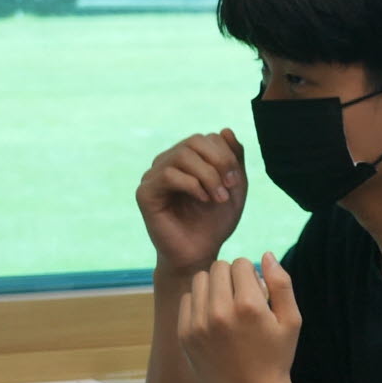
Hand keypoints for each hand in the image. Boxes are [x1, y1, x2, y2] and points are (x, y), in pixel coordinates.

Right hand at [138, 129, 247, 270]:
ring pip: (182, 155)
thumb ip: (234, 159)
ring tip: (218, 198)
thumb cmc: (215, 222)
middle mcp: (168, 163)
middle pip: (194, 141)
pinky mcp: (145, 193)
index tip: (236, 181)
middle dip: (219, 162)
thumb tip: (225, 130)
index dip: (226, 154)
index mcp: (188, 160)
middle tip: (230, 186)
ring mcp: (154, 176)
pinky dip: (192, 185)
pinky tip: (203, 200)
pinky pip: (168, 175)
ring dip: (208, 176)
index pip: (207, 138)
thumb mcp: (234, 187)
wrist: (200, 253)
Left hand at [178, 255, 301, 382]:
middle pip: (219, 267)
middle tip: (242, 298)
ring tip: (226, 305)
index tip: (257, 292)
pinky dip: (199, 302)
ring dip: (213, 286)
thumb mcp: (292, 321)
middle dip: (232, 277)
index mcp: (249, 305)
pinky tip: (213, 318)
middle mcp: (220, 312)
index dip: (252, 274)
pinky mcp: (185, 335)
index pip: (241, 263)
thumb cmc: (276, 357)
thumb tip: (266, 254)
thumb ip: (282, 283)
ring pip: (200, 280)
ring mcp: (199, 324)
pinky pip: (187, 299)